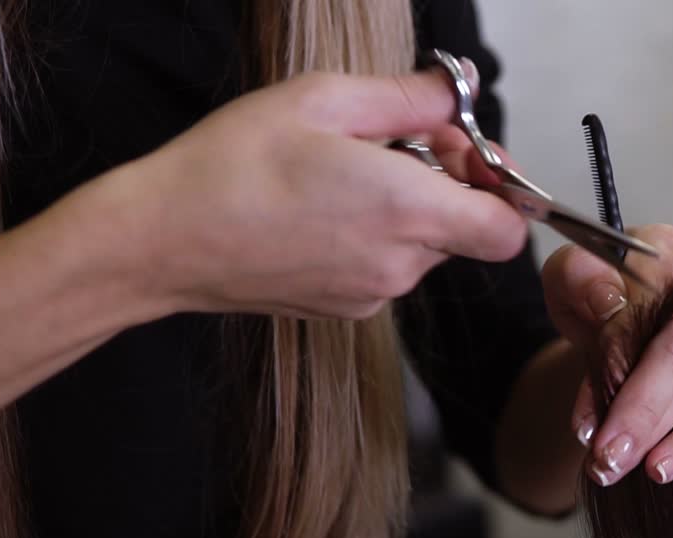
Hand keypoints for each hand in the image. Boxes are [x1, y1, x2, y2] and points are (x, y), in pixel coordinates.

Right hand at [110, 64, 525, 318]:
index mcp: (406, 211)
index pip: (508, 228)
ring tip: (345, 175)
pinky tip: (322, 210)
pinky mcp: (346, 309)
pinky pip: (387, 268)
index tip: (464, 154)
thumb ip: (409, 99)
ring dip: (406, 211)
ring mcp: (373, 295)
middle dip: (447, 185)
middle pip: (467, 231)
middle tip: (396, 144)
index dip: (499, 189)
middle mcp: (399, 264)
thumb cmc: (232, 166)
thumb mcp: (322, 100)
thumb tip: (458, 93)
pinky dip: (374, 238)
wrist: (164, 241)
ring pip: (425, 249)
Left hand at [542, 225, 672, 485]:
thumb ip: (580, 278)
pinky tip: (662, 466)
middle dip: (642, 410)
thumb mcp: (570, 277)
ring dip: (662, 434)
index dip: (618, 354)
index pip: (652, 303)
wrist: (614, 317)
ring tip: (621, 465)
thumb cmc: (597, 292)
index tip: (588, 400)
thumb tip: (607, 301)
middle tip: (607, 453)